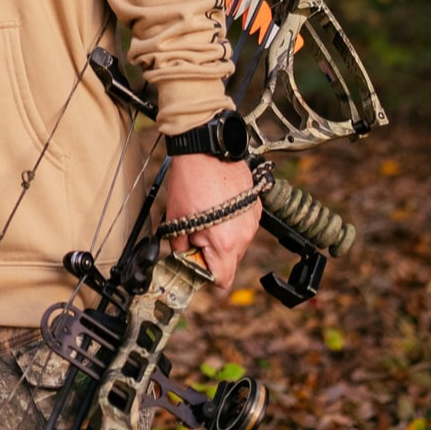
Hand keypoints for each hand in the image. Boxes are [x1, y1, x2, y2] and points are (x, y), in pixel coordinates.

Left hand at [163, 153, 259, 289]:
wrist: (207, 149)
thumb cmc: (190, 180)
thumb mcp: (175, 218)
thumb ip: (180, 246)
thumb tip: (183, 256)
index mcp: (224, 243)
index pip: (222, 280)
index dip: (205, 275)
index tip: (194, 262)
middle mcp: (244, 235)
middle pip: (230, 262)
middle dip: (212, 255)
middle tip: (195, 235)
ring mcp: (252, 220)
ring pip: (237, 244)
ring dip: (222, 238)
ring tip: (206, 215)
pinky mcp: (255, 207)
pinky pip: (243, 226)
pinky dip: (231, 223)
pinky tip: (217, 206)